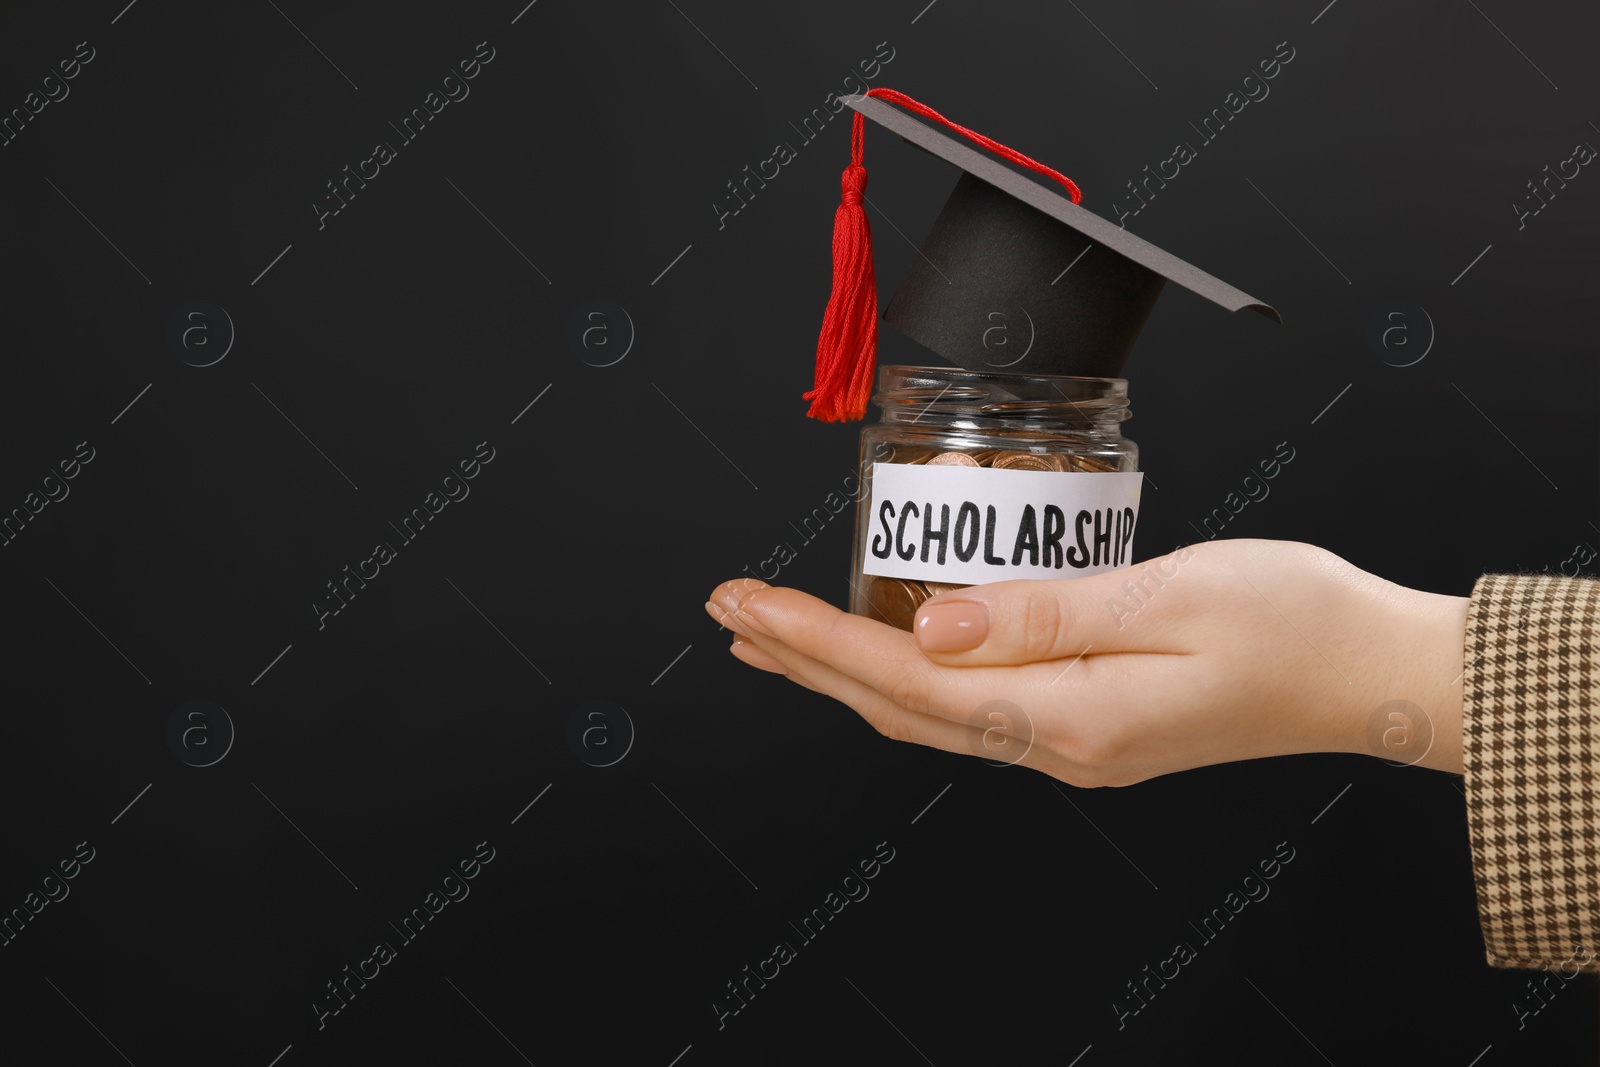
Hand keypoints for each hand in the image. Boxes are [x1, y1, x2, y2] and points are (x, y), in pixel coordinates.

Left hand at [706, 539, 1466, 784]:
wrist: (1371, 670)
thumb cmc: (1292, 622)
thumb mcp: (1169, 596)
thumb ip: (1044, 614)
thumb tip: (931, 628)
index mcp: (1072, 717)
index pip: (911, 682)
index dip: (818, 643)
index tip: (747, 605)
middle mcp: (1060, 744)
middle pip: (900, 707)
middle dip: (805, 659)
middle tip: (728, 612)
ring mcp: (1074, 742)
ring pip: (926, 713)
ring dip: (843, 672)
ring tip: (772, 639)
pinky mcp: (1090, 722)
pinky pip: (970, 708)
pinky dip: (903, 678)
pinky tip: (880, 656)